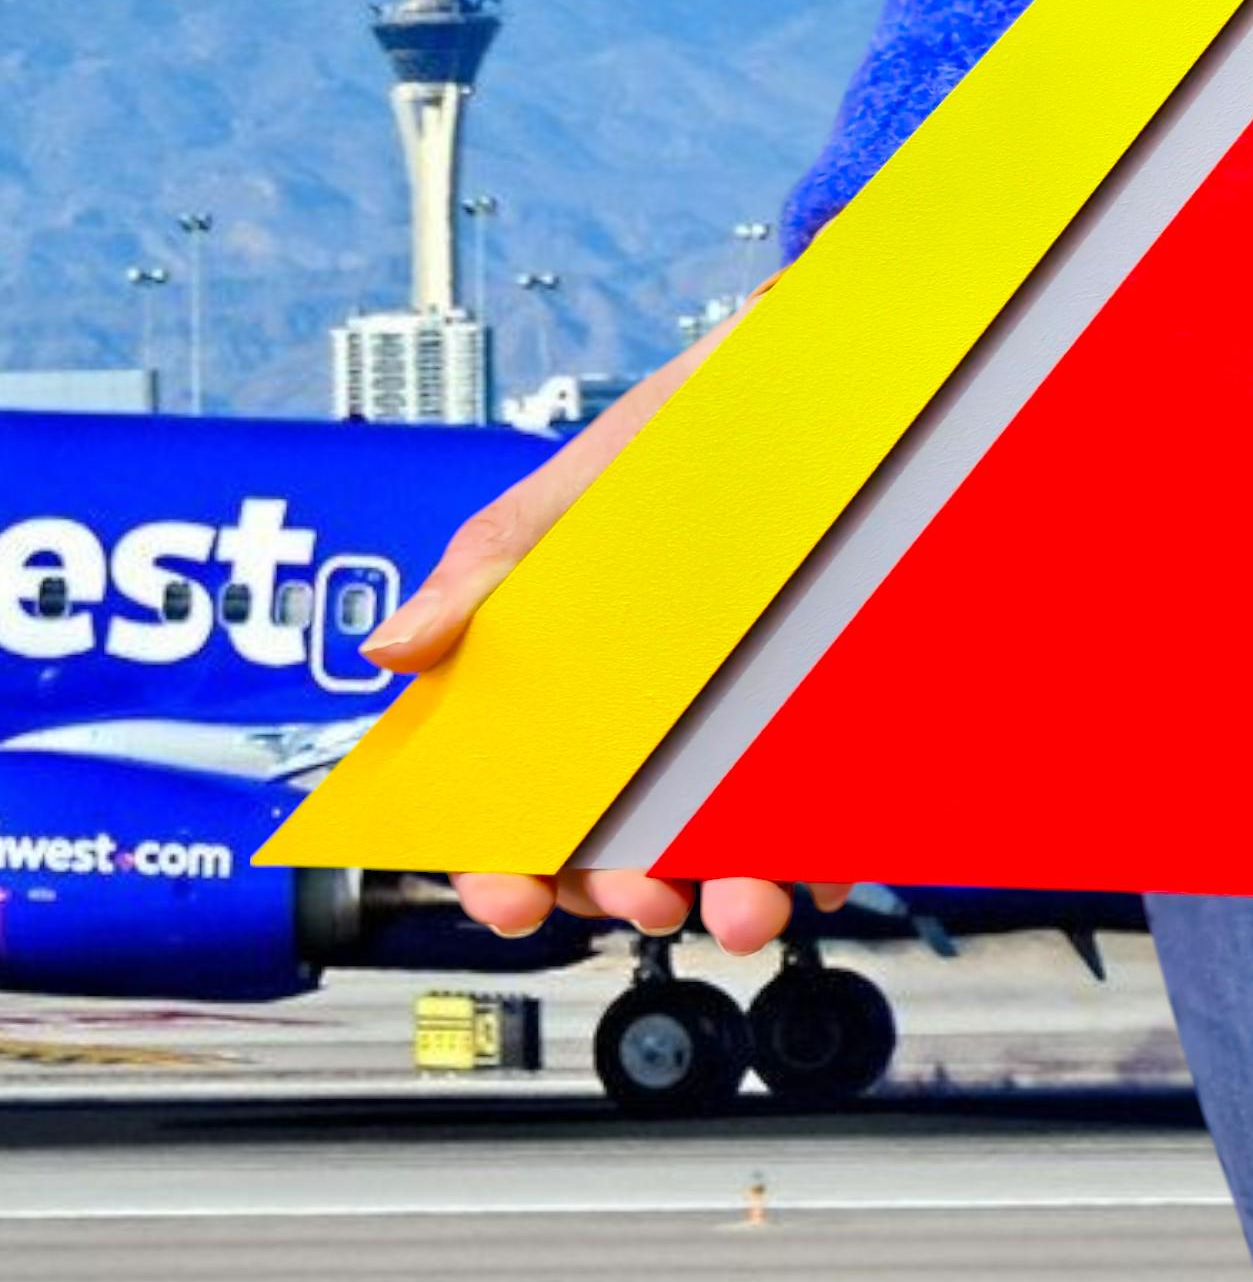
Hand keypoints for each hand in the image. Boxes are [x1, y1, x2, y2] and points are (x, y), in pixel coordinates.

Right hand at [361, 289, 847, 957]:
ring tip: (743, 905)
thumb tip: (394, 648)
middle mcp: (656, 721)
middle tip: (642, 895)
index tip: (510, 897)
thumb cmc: (691, 430)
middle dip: (624, 890)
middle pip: (621, 842)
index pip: (517, 803)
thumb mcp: (581, 491)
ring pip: (722, 843)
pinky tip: (824, 865)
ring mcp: (743, 724)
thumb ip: (489, 570)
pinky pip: (827, 807)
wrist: (824, 376)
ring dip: (729, 895)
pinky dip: (825, 850)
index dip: (503, 865)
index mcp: (570, 684)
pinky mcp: (829, 716)